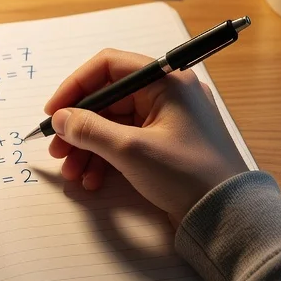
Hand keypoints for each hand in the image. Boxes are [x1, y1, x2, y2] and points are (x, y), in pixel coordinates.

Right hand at [45, 48, 247, 223]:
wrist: (226, 214)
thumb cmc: (188, 175)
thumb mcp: (131, 150)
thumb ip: (90, 130)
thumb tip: (61, 118)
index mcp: (166, 82)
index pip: (108, 67)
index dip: (75, 87)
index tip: (54, 113)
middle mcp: (168, 94)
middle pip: (108, 99)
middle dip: (79, 126)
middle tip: (58, 150)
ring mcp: (168, 119)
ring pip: (113, 123)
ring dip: (88, 146)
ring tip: (72, 172)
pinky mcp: (166, 143)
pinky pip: (126, 141)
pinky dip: (106, 157)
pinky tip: (93, 179)